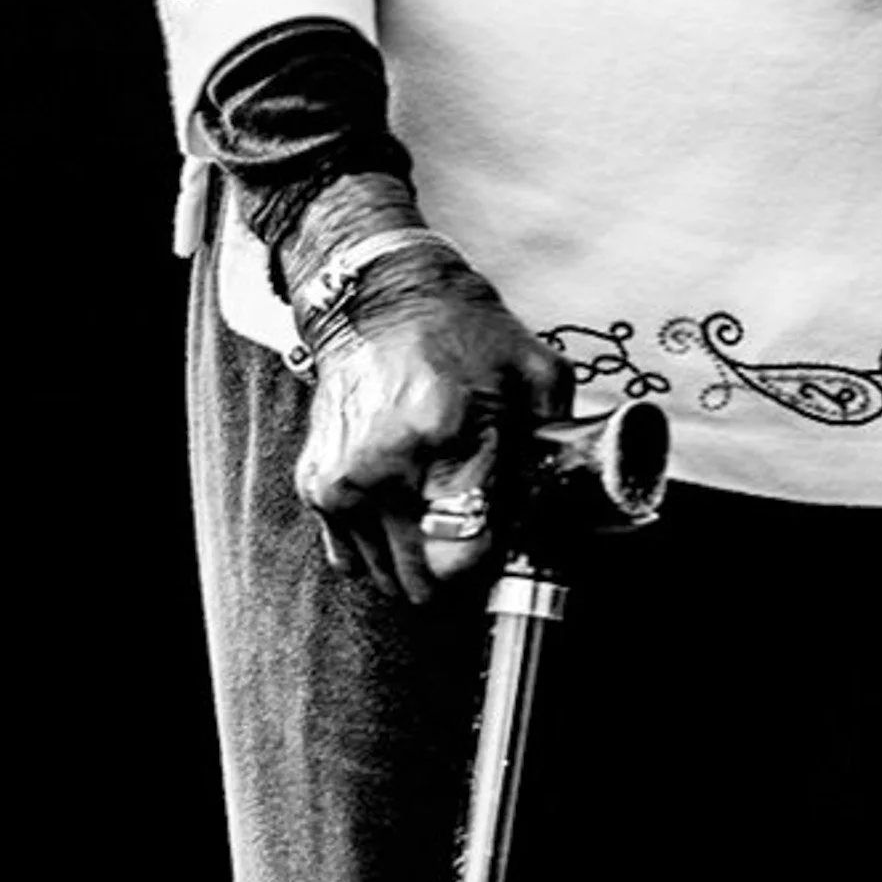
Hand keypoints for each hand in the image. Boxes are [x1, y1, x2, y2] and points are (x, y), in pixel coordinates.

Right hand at [283, 175, 574, 603]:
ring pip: (388, 577)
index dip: (494, 559)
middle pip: (425, 581)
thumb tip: (564, 516)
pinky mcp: (317, 488)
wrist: (380, 300)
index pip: (466, 554)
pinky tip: (406, 502)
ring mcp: (343, 481)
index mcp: (447, 434)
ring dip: (419, 557)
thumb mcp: (536, 377)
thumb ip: (557, 450)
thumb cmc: (466, 336)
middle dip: (459, 566)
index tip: (505, 536)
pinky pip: (353, 558)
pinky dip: (383, 544)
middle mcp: (385, 467)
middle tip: (479, 523)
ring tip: (441, 504)